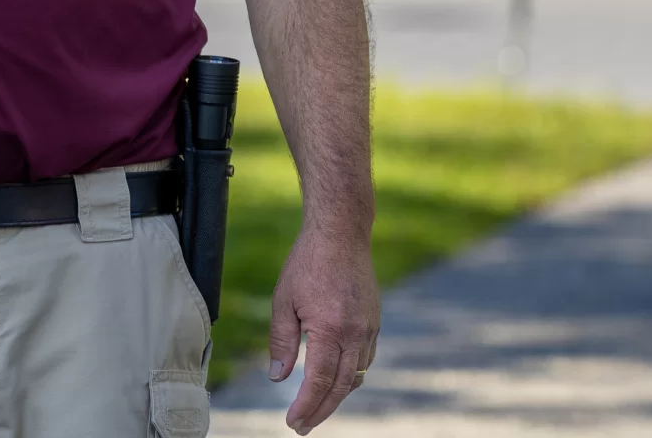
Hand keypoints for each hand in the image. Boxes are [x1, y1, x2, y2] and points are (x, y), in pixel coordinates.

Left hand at [266, 225, 380, 432]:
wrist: (341, 234)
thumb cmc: (307, 263)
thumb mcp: (283, 300)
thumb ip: (281, 340)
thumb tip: (277, 376)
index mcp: (330, 329)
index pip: (318, 381)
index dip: (306, 406)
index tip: (293, 423)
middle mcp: (355, 333)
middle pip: (340, 386)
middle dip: (321, 411)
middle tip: (302, 428)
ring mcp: (369, 328)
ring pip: (356, 375)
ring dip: (337, 395)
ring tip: (316, 408)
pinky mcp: (374, 321)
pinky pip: (365, 358)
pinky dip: (351, 375)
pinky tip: (336, 379)